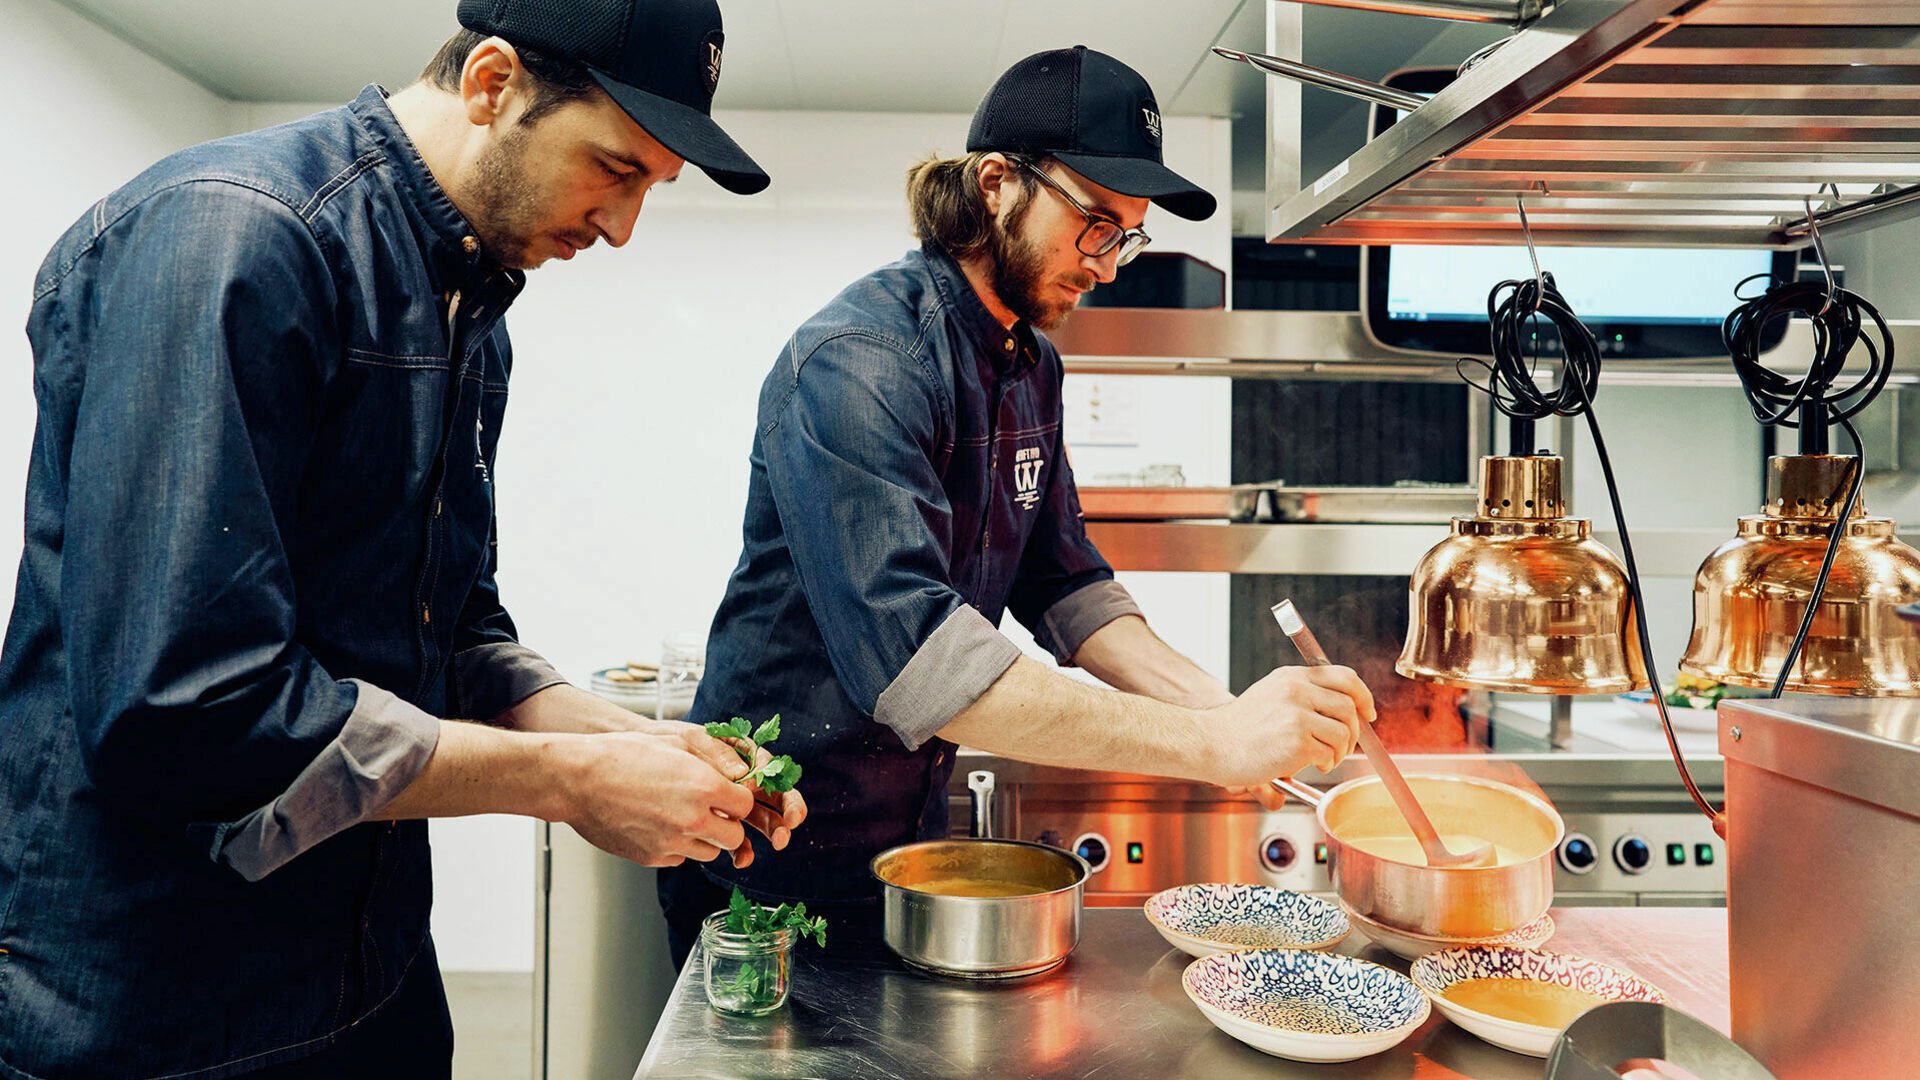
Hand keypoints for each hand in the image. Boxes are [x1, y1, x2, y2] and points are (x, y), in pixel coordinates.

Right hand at [556, 730, 757, 866]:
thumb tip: (740, 775)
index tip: (726, 794)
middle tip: (709, 809)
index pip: (746, 806)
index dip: (737, 799)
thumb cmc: (623, 754)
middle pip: (733, 836)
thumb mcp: (675, 742)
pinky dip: (677, 846)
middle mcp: (692, 819)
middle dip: (726, 823)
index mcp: (704, 788)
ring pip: (709, 851)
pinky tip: (659, 824)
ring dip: (703, 837)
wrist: (578, 779)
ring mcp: (672, 843)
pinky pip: (680, 858)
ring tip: (680, 814)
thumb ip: (715, 760)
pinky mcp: (652, 857)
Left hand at [672, 727, 808, 869]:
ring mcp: (730, 803)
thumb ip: (718, 754)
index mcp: (740, 755)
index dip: (773, 778)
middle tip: (789, 822)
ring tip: (778, 842)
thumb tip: (744, 774)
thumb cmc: (663, 743)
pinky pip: (736, 837)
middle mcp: (742, 780)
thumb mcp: (690, 740)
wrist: (633, 763)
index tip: (760, 789)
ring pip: (761, 818)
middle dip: (787, 809)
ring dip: (773, 830)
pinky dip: (742, 850)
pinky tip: (741, 859)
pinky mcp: (717, 823)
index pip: (769, 766)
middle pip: (775, 794)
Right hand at [1202, 665, 1375, 788]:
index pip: (1344, 677)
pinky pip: (1329, 753)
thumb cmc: (1237, 728)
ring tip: (1323, 759)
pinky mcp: (1296, 741)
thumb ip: (1302, 696)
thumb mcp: (1270, 696)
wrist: (1209, 744)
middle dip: (1353, 731)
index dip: (1363, 696)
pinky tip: (1309, 765)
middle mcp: (1296, 690)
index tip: (1368, 713)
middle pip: (1349, 707)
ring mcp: (1297, 715)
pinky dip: (1325, 763)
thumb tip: (1343, 711)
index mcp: (1292, 677)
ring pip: (1343, 732)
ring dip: (1339, 751)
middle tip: (1342, 746)